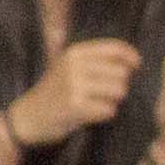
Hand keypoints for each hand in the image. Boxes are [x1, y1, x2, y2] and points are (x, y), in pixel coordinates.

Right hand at [13, 34, 140, 151]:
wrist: (28, 116)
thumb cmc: (54, 93)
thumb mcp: (68, 67)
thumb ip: (94, 61)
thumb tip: (132, 62)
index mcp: (75, 52)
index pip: (114, 48)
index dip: (131, 57)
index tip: (136, 66)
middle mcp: (75, 66)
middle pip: (121, 73)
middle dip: (119, 86)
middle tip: (105, 94)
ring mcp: (74, 85)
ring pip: (118, 91)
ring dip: (113, 101)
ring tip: (98, 104)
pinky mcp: (75, 106)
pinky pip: (109, 110)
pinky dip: (105, 114)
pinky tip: (91, 115)